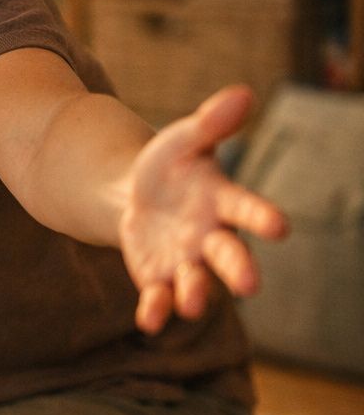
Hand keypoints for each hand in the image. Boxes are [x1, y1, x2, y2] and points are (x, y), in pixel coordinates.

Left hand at [119, 85, 288, 333]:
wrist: (135, 195)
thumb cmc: (170, 165)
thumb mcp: (184, 139)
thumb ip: (211, 123)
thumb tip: (243, 93)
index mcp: (223, 202)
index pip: (247, 209)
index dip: (262, 217)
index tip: (280, 226)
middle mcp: (211, 237)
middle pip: (230, 256)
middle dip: (239, 269)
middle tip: (250, 286)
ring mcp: (186, 261)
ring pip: (197, 282)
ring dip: (196, 293)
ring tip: (193, 303)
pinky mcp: (158, 279)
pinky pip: (159, 298)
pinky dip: (156, 310)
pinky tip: (149, 321)